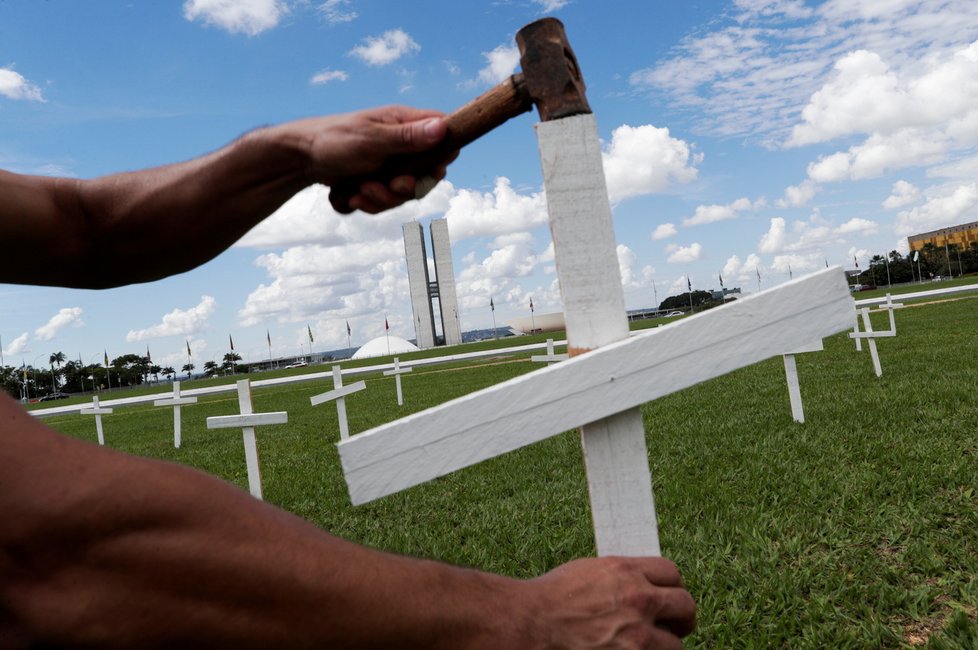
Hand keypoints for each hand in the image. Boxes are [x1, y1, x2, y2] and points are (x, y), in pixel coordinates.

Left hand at [277, 106, 456, 213]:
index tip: (430, 170)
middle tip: (389, 185)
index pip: (444, 138)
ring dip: (382, 199)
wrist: (301, 158)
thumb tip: (442, 128)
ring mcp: (390, 166)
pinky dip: (368, 204)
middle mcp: (402, 146)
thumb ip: (407, 137)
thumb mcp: (372, 138)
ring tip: (359, 190)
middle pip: (426, 176)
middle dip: (406, 189)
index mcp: (406, 125)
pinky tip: (352, 195)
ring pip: (403, 195)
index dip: (443, 158)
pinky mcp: (376, 183)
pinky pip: (384, 203)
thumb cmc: (334, 139)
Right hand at [524, 557, 695, 648]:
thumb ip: (622, 576)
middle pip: (685, 605)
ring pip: (676, 643)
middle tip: (674, 623)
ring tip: (654, 644)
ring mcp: (637, 635)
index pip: (672, 572)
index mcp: (627, 572)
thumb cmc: (553, 596)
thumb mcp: (591, 571)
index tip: (669, 594)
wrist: (532, 623)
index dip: (672, 584)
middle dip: (681, 615)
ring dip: (667, 644)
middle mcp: (639, 601)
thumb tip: (642, 582)